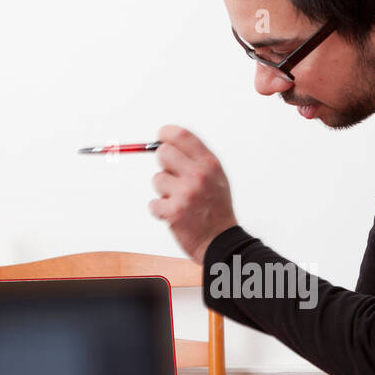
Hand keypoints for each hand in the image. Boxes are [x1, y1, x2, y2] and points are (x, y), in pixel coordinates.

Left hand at [149, 125, 237, 263]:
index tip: (161, 137)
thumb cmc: (217, 209)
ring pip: (157, 179)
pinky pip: (154, 203)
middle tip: (173, 177)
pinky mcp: (173, 212)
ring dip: (164, 191)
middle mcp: (198, 176)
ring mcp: (185, 193)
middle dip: (164, 164)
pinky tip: (175, 214)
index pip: (181, 136)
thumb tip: (167, 143)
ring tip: (180, 201)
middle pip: (163, 153)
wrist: (220, 240)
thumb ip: (196, 159)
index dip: (166, 133)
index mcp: (209, 164)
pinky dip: (161, 210)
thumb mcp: (216, 177)